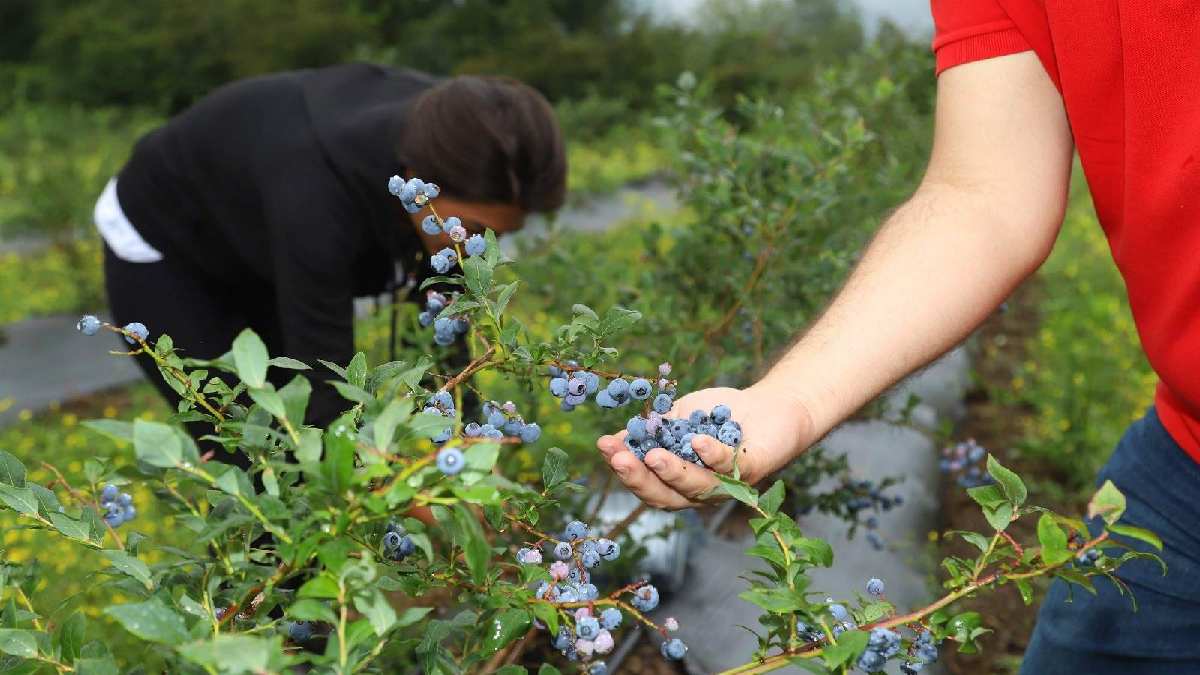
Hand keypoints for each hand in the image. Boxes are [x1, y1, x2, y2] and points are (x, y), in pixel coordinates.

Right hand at [596, 383, 815, 509]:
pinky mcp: (752, 471)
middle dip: (639, 478)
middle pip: (665, 496)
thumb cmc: (719, 414)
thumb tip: (613, 440)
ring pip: (696, 489)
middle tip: (619, 459)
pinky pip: (730, 468)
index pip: (647, 483)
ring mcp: (727, 485)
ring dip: (673, 473)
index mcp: (678, 482)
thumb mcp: (677, 419)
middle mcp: (700, 491)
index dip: (624, 468)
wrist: (768, 404)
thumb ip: (651, 431)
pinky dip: (712, 455)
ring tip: (653, 456)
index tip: (604, 446)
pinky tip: (697, 441)